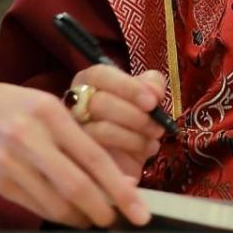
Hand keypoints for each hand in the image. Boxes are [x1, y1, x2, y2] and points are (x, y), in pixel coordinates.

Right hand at [0, 66, 150, 227]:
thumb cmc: (12, 104)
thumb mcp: (46, 105)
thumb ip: (74, 134)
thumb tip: (113, 171)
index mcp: (51, 114)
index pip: (93, 155)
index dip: (118, 185)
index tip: (138, 204)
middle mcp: (33, 140)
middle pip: (78, 184)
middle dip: (107, 208)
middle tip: (126, 220)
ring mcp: (13, 164)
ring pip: (57, 202)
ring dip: (84, 217)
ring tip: (101, 220)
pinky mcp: (0, 183)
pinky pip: (37, 207)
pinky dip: (60, 216)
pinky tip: (74, 218)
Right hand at [71, 65, 165, 181]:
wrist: (131, 157)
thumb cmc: (136, 120)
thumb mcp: (147, 96)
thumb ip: (152, 84)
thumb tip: (153, 90)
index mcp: (88, 82)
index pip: (99, 75)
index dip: (127, 86)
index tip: (152, 101)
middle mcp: (75, 105)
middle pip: (98, 102)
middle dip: (134, 114)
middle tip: (157, 124)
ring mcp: (75, 133)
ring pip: (101, 130)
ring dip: (135, 134)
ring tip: (154, 138)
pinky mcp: (82, 158)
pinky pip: (103, 154)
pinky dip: (132, 149)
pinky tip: (148, 148)